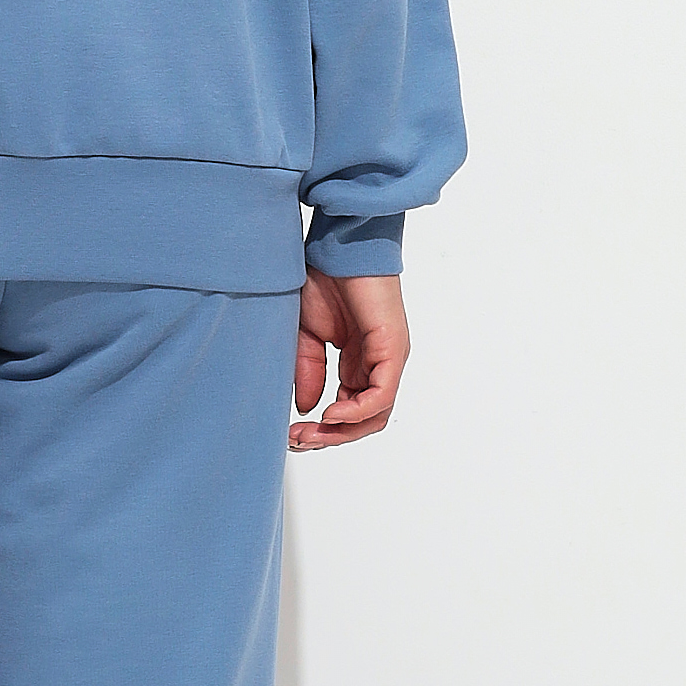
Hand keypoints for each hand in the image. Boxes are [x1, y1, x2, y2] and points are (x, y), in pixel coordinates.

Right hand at [291, 270, 409, 451]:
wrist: (338, 246)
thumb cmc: (325, 279)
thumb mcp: (307, 336)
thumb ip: (309, 372)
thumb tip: (309, 408)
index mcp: (359, 363)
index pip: (348, 412)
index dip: (321, 429)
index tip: (291, 434)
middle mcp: (377, 365)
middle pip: (362, 422)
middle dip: (329, 437)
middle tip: (298, 440)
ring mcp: (388, 359)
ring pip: (374, 416)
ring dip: (341, 431)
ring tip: (310, 432)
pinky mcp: (393, 349)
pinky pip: (381, 395)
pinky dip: (356, 412)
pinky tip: (330, 415)